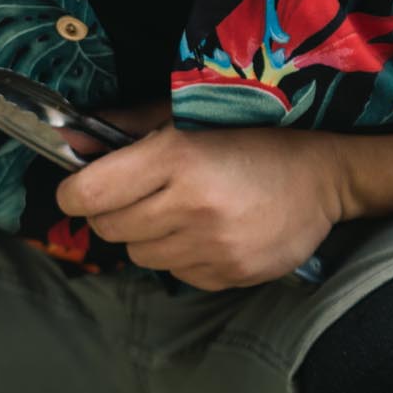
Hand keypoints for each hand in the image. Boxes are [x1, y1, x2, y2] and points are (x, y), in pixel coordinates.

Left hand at [56, 124, 344, 289]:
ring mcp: (214, 245)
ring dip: (148, 235)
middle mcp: (193, 205)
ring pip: (139, 255)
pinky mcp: (230, 274)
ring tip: (182, 211)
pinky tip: (208, 231)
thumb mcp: (187, 117)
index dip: (74, 193)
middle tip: (140, 194)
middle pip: (108, 228)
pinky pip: (176, 274)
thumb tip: (68, 140)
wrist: (324, 176)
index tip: (80, 189)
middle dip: (112, 212)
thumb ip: (125, 129)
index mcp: (177, 157)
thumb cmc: (249, 138)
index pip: (87, 194)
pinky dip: (181, 255)